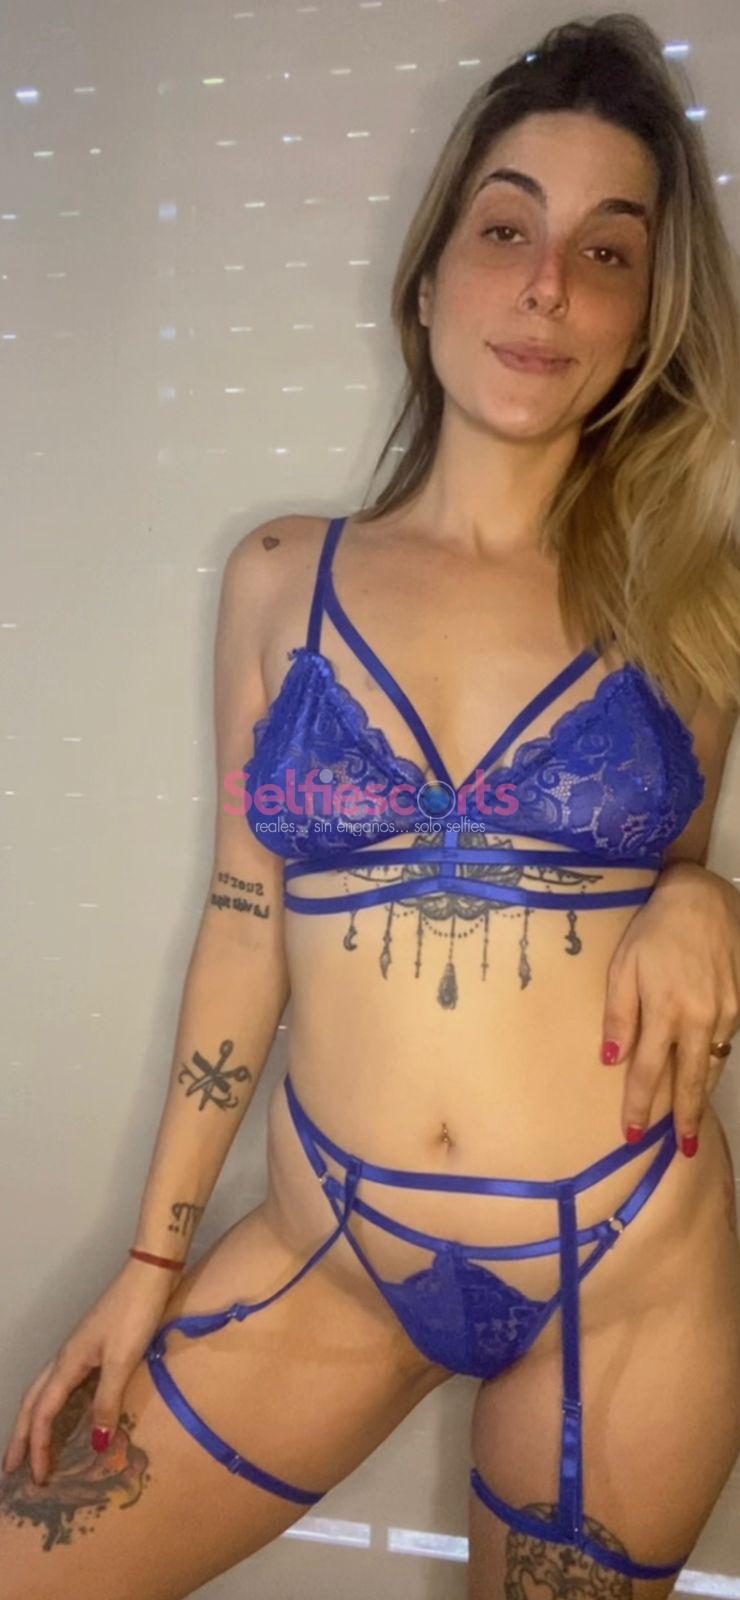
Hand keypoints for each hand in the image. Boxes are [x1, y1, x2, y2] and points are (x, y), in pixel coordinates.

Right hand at [1, 1257, 180, 1485]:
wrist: (150, 1273)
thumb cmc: (135, 1314)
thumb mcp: (122, 1360)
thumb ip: (107, 1401)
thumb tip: (95, 1445)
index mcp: (68, 1363)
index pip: (42, 1414)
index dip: (37, 1447)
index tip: (36, 1479)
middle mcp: (66, 1357)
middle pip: (33, 1402)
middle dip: (20, 1435)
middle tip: (11, 1467)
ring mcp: (79, 1349)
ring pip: (45, 1390)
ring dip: (35, 1420)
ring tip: (32, 1445)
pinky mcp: (94, 1345)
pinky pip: (66, 1383)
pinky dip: (59, 1405)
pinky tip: (72, 1413)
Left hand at [601, 861, 739, 1154]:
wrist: (702, 900)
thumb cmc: (653, 930)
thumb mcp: (623, 966)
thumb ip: (619, 1015)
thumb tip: (612, 1061)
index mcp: (665, 1010)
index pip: (648, 1071)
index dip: (639, 1105)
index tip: (631, 1133)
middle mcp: (700, 1018)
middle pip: (691, 1081)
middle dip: (684, 1119)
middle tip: (682, 1149)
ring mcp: (727, 1012)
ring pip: (713, 1066)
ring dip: (701, 1096)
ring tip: (692, 1124)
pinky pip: (727, 1045)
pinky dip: (714, 1065)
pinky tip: (704, 1076)